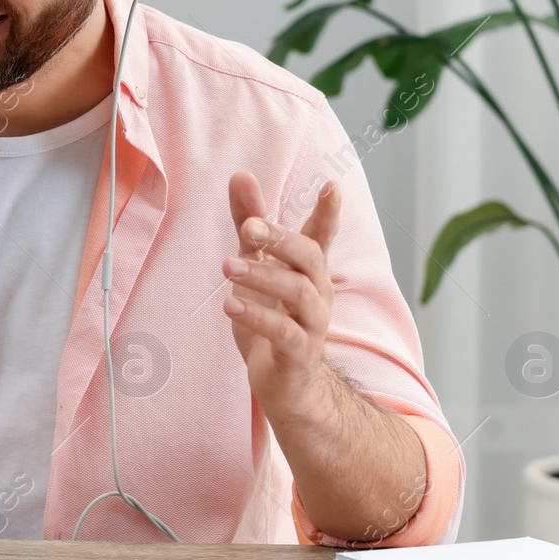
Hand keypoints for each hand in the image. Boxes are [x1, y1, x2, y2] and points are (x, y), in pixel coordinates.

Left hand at [222, 171, 341, 421]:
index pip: (322, 235)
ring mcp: (311, 323)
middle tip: (249, 227)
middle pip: (310, 257)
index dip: (328, 212)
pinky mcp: (299, 353)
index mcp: (308, 270)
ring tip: (227, 266)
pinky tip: (230, 305)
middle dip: (281, 238)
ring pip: (298, 292)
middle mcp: (317, 292)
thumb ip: (250, 224)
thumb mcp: (254, 265)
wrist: (285, 384)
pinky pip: (284, 332)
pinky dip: (257, 317)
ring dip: (262, 276)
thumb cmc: (272, 316)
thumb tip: (241, 175)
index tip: (332, 185)